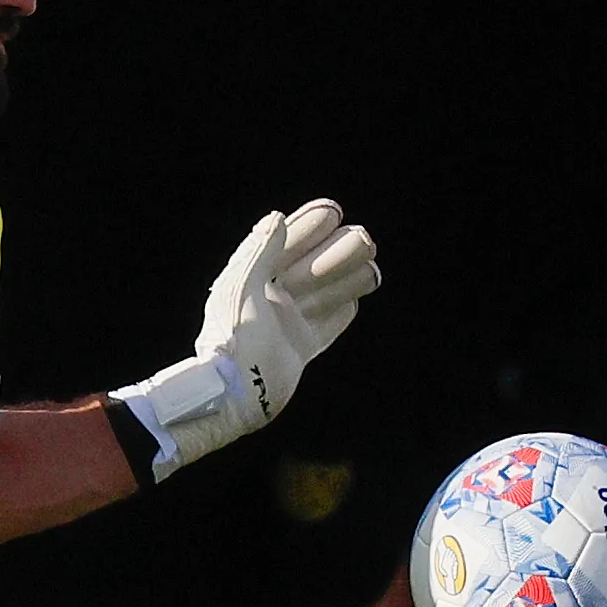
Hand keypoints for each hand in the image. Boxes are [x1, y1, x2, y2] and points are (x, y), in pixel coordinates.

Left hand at [111, 200, 381, 480]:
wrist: (235, 395)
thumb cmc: (234, 339)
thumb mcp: (241, 287)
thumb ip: (259, 252)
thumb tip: (277, 218)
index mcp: (254, 281)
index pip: (286, 247)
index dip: (309, 227)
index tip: (333, 211)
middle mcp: (270, 301)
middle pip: (310, 269)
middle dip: (337, 252)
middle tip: (364, 237)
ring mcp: (285, 326)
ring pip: (323, 296)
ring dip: (346, 279)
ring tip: (372, 264)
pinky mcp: (298, 351)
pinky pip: (324, 328)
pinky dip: (339, 314)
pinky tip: (355, 302)